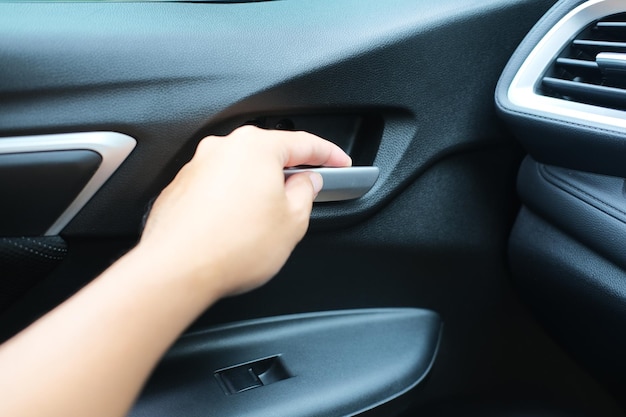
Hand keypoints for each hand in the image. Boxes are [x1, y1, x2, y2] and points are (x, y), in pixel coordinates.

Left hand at [138, 125, 350, 297]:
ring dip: (258, 190)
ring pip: (241, 171)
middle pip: (269, 155)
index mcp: (256, 147)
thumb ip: (306, 193)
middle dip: (289, 174)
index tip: (339, 163)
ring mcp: (198, 166)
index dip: (328, 155)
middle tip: (304, 196)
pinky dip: (233, 201)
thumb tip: (306, 183)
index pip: (304, 143)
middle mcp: (224, 149)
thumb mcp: (292, 222)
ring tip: (267, 223)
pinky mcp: (181, 187)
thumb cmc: (231, 246)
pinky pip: (218, 187)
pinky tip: (238, 226)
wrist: (177, 269)